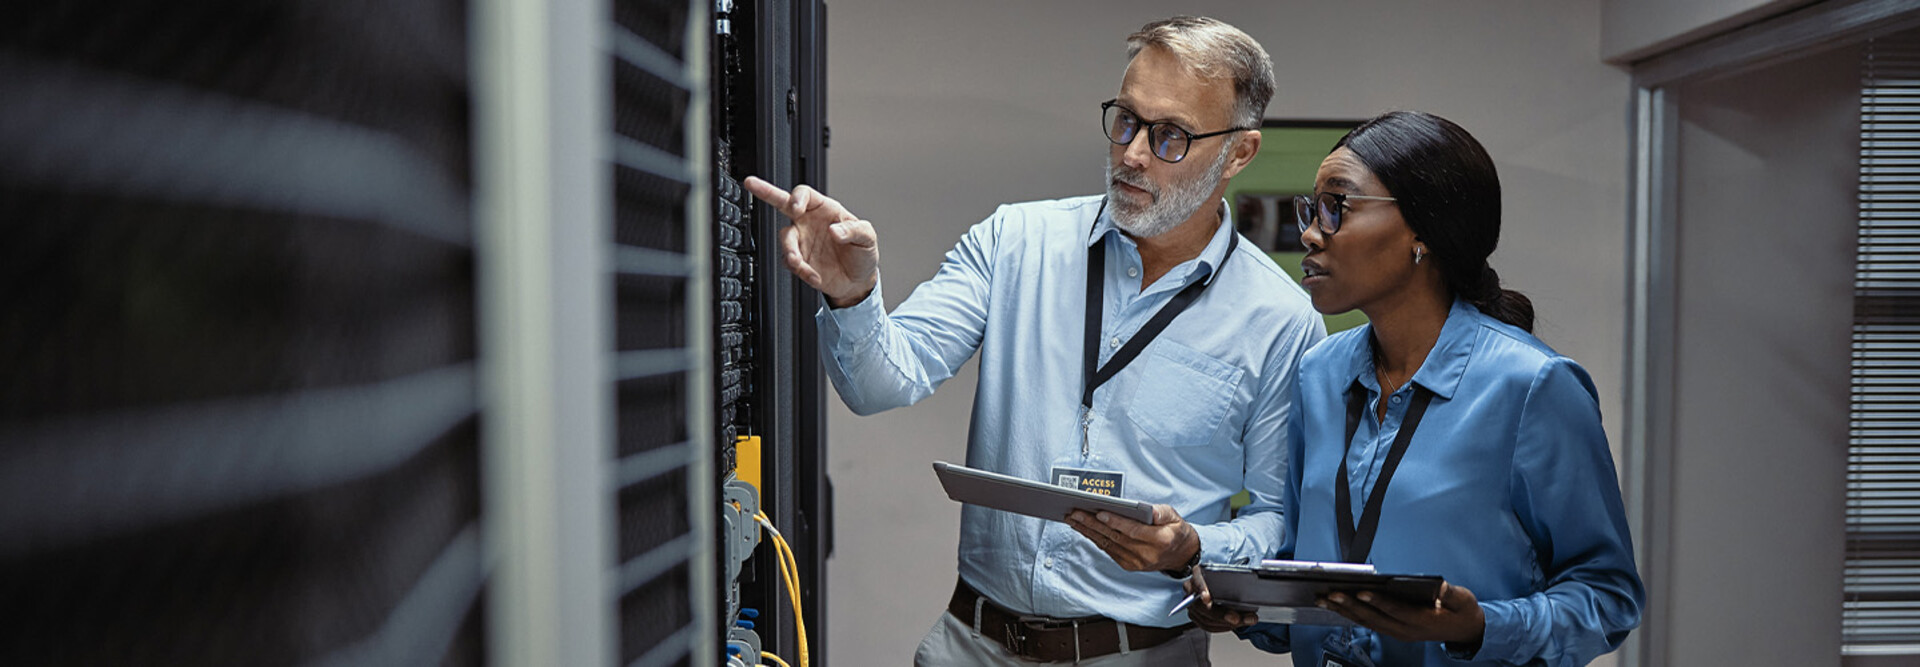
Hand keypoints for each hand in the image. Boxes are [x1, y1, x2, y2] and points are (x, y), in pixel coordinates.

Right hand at [742, 176, 878, 307]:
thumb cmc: (862, 253)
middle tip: (752, 184)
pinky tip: (814, 277)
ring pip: (785, 240)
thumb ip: (854, 230)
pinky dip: (802, 271)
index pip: (805, 194)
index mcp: (825, 209)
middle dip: (766, 192)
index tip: (795, 207)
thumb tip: (836, 230)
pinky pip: (791, 263)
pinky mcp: (799, 261)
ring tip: (799, 263)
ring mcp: (801, 242)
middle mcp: (808, 222)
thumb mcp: (867, 237)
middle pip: (781, 203)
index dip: (797, 197)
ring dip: (790, 252)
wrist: (857, 282)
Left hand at [1066, 504, 1197, 571]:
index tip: (1100, 512)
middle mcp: (1147, 554)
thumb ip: (1162, 513)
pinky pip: (1108, 549)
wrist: (1180, 555)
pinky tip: (1083, 528)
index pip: (1134, 531)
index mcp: (1161, 541)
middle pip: (1116, 537)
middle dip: (1093, 524)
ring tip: (1073, 518)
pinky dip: (1094, 538)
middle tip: (1075, 512)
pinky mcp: (1128, 565)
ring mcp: (1136, 562)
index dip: (1116, 522)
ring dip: (1088, 531)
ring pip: (1108, 544)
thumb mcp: (1175, 517)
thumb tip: (1149, 510)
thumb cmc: (1175, 531)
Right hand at [1185, 566, 1258, 631]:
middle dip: (1220, 615)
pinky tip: (1235, 624)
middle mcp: (1192, 589)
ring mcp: (1192, 604)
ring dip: (1226, 624)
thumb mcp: (1230, 575)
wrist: (1221, 584)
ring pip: (1205, 619)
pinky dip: (1223, 627)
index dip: (1201, 588)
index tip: (1207, 598)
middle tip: (1236, 618)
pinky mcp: (1196, 616)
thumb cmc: (1225, 579)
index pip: (1197, 580)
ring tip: (1244, 620)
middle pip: (1200, 605)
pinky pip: (1208, 626)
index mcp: (1199, 574)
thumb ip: (1234, 581)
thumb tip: (1247, 591)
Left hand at [1318, 581, 1485, 647]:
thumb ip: (1450, 594)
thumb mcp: (1463, 600)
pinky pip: (1369, 623)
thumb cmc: (1462, 612)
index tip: (1362, 592)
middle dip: (1350, 606)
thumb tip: (1439, 586)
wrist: (1466, 630)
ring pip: (1367, 622)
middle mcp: (1407, 630)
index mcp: (1423, 621)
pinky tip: (1336, 606)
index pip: (1397, 611)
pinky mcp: (1394, 630)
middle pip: (1374, 618)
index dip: (1379, 602)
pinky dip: (1351, 614)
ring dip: (1344, 611)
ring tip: (1323, 600)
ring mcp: (1399, 632)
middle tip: (1330, 594)